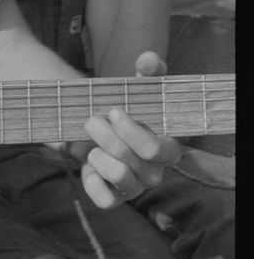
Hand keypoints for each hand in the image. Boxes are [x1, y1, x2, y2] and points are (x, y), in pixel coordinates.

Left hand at [79, 51, 180, 207]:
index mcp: (167, 148)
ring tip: (91, 143)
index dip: (132, 130)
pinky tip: (89, 165)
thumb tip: (149, 59)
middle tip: (93, 120)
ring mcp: (135, 188)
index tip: (113, 111)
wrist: (93, 132)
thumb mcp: (134, 88)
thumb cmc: (120, 111)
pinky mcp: (114, 199)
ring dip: (97, 153)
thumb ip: (147, 71)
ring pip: (118, 175)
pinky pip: (104, 198)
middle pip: (130, 157)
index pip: (157, 148)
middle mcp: (156, 172)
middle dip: (104, 134)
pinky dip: (91, 179)